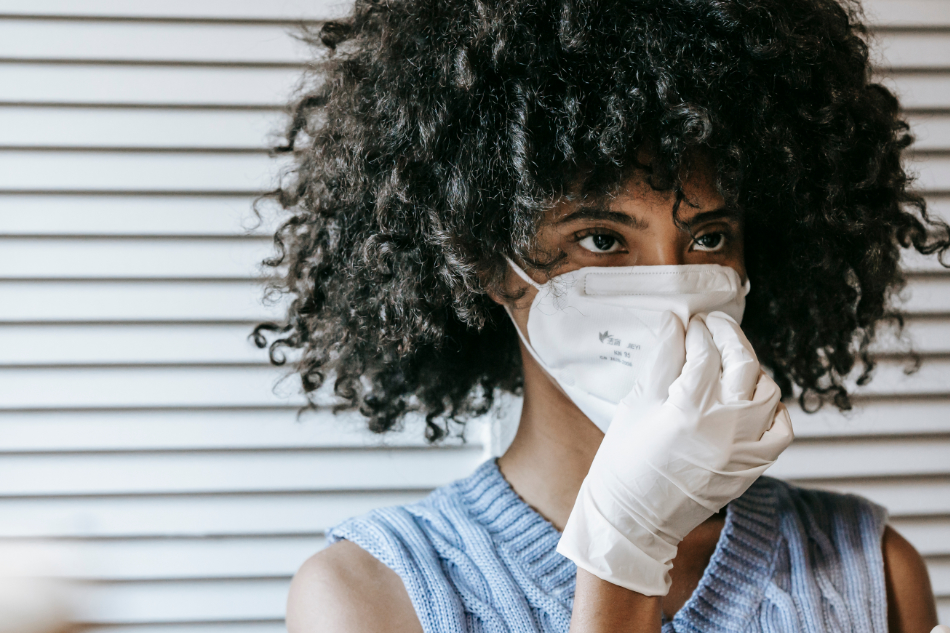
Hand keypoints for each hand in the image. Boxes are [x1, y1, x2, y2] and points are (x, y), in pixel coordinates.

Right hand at [556, 311, 793, 595]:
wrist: (634, 520)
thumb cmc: (625, 462)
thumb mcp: (636, 405)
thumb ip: (660, 361)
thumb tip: (674, 323)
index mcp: (687, 409)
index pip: (704, 352)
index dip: (697, 331)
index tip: (690, 323)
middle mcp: (723, 427)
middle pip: (742, 362)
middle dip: (729, 335)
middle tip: (715, 325)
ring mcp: (743, 449)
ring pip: (768, 391)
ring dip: (753, 368)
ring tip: (733, 361)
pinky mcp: (753, 468)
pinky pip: (781, 430)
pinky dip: (773, 409)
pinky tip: (752, 400)